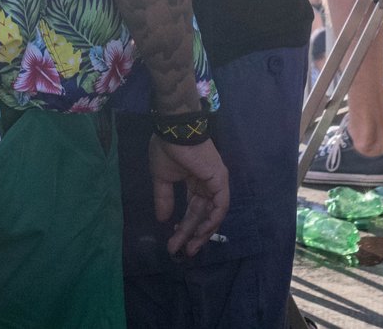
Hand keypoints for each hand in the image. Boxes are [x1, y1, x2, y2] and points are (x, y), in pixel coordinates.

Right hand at [149, 133, 229, 256]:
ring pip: (212, 214)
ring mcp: (216, 182)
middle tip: (182, 251)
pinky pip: (220, 206)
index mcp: (195, 181)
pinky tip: (200, 233)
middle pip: (201, 215)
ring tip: (190, 247)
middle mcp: (208, 184)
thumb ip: (164, 199)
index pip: (193, 209)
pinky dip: (212, 221)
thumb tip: (162, 219)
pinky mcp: (220, 181)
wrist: (174, 131)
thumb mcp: (162, 178)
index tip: (173, 242)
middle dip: (191, 234)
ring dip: (202, 232)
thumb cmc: (167, 149)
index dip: (184, 227)